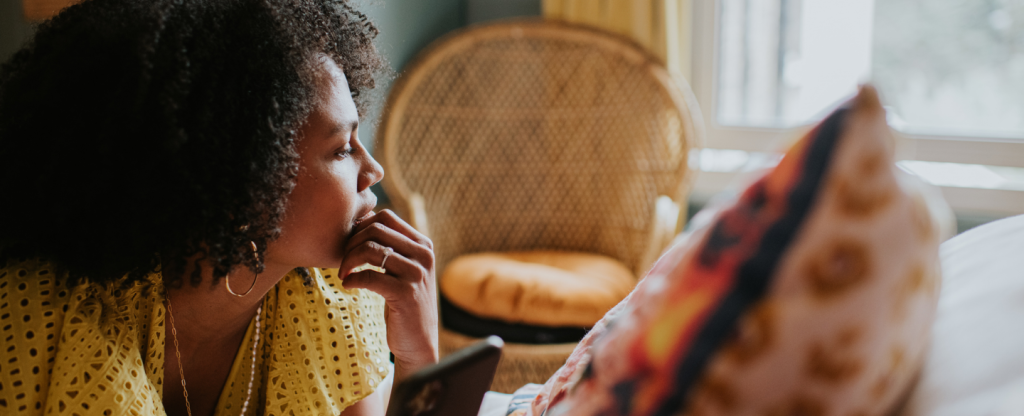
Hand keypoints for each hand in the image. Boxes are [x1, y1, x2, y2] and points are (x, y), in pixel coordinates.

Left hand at [340, 209, 438, 375]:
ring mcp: (416, 274)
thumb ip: (391, 247)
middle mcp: (423, 255)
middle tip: (342, 261)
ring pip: (371, 250)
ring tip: (343, 273)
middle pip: (376, 229)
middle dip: (351, 242)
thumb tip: (360, 221)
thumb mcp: (404, 269)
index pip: (386, 217)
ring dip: (348, 260)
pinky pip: (369, 276)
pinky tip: (348, 284)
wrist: (418, 341)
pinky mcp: (405, 294)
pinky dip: (352, 278)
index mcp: (423, 244)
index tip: (350, 244)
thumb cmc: (404, 302)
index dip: (361, 226)